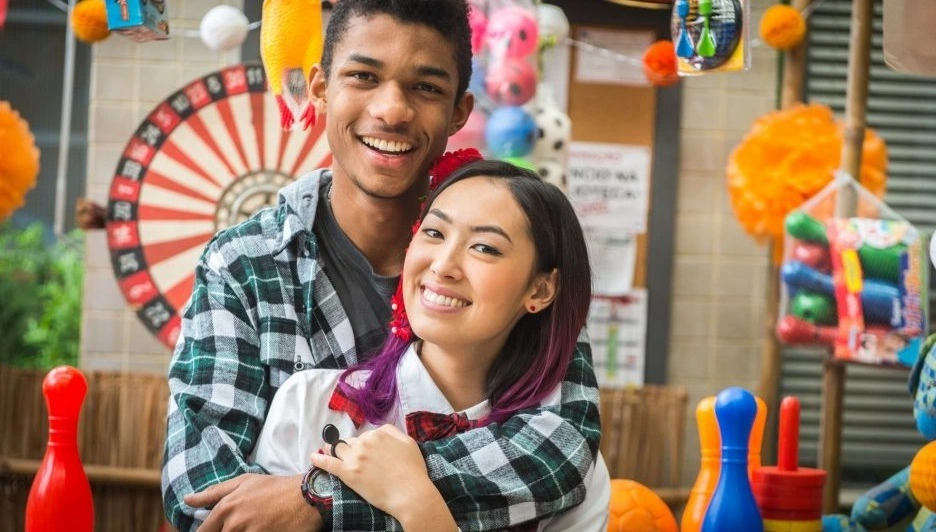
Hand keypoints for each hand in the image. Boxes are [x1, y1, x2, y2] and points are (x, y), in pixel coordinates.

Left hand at [184, 473, 322, 531]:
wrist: (307, 497)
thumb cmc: (275, 488)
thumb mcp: (244, 482)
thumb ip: (213, 493)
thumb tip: (187, 500)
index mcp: (226, 508)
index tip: (216, 530)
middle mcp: (234, 524)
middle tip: (244, 524)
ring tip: (256, 525)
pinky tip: (263, 530)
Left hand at [311, 424, 455, 529]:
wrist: (410, 493)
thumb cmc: (413, 470)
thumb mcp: (408, 442)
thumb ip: (393, 432)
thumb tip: (379, 430)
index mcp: (378, 434)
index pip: (365, 436)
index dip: (366, 445)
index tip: (369, 454)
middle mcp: (364, 443)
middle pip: (351, 442)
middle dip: (352, 448)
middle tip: (356, 459)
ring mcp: (355, 458)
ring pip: (338, 449)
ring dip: (334, 449)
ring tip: (328, 451)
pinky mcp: (348, 474)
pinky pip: (328, 463)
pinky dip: (319, 459)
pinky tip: (313, 457)